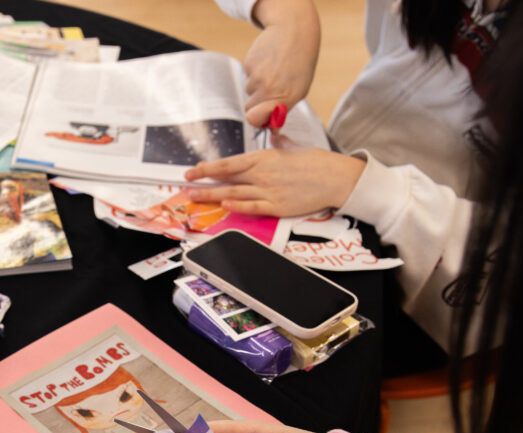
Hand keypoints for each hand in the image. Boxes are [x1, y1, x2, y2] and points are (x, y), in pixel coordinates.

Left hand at [184, 147, 364, 216]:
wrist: (336, 178)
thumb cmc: (316, 162)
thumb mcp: (293, 148)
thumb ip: (279, 143)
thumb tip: (275, 136)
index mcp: (265, 157)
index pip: (230, 163)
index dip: (209, 167)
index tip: (194, 170)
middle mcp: (263, 173)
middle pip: (227, 178)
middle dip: (204, 181)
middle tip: (186, 184)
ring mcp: (269, 190)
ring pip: (234, 193)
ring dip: (212, 195)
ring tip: (195, 197)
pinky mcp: (277, 206)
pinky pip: (252, 206)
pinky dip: (237, 206)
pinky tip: (224, 205)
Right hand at [244, 0, 320, 126]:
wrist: (294, 32)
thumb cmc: (299, 64)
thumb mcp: (298, 90)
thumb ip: (282, 109)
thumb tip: (271, 128)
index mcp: (285, 98)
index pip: (256, 119)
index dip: (255, 120)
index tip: (260, 117)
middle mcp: (270, 89)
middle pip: (249, 108)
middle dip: (257, 103)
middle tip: (272, 87)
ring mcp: (258, 76)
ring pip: (248, 91)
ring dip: (257, 84)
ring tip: (273, 70)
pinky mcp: (249, 64)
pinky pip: (246, 76)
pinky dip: (255, 70)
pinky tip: (267, 61)